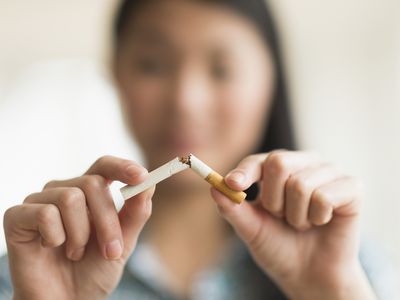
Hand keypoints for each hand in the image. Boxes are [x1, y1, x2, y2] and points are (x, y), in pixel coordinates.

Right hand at [4, 156, 153, 299]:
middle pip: (92, 183)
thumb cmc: (94, 271)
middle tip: (111, 251)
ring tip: (75, 253)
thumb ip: (135, 214)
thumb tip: (148, 184)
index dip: (122, 167)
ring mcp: (40, 201)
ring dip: (80, 235)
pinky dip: (55, 238)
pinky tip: (50, 248)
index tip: (142, 176)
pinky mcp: (18, 216)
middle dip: (107, 221)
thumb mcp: (123, 243)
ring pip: (70, 198)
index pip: (104, 166)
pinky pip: (45, 214)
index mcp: (90, 193)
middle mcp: (64, 190)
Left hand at [211, 150, 376, 299]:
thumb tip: (213, 186)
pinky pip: (324, 196)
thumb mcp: (251, 230)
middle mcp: (304, 164)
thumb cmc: (279, 247)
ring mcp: (328, 172)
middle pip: (279, 162)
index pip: (258, 161)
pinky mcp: (351, 187)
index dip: (245, 172)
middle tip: (282, 217)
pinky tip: (322, 222)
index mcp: (279, 170)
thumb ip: (233, 209)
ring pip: (301, 184)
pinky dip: (318, 217)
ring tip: (302, 224)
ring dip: (296, 215)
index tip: (233, 184)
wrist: (310, 275)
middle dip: (273, 200)